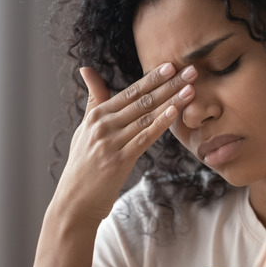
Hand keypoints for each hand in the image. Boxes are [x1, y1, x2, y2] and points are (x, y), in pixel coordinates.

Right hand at [51, 63, 196, 222]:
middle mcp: (103, 125)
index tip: (172, 64)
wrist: (74, 202)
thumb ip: (93, 100)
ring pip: (146, 116)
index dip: (153, 77)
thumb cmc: (83, 164)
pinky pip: (144, 138)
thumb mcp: (84, 129)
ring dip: (171, 100)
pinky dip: (160, 124)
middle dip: (169, 84)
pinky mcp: (119, 161)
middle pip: (142, 100)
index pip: (131, 91)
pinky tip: (175, 112)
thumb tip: (86, 69)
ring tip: (191, 88)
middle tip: (191, 70)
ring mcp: (111, 142)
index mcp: (97, 115)